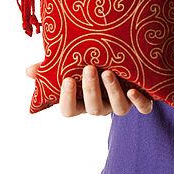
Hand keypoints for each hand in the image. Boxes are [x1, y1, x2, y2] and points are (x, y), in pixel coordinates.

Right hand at [25, 63, 152, 116]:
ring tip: (109, 73)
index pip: (70, 111)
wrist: (128, 62)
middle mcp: (103, 105)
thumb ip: (52, 69)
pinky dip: (140, 102)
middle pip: (94, 109)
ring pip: (118, 109)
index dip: (67, 99)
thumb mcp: (73, 66)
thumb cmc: (94, 64)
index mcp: (84, 101)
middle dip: (91, 89)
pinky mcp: (142, 100)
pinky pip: (144, 108)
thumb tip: (29, 71)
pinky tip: (134, 90)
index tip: (66, 79)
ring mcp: (122, 103)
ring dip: (113, 92)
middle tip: (90, 68)